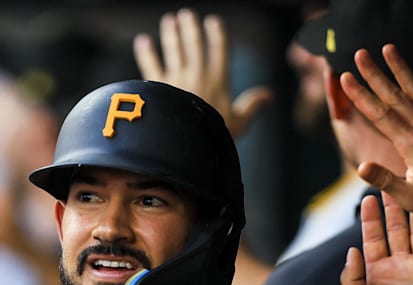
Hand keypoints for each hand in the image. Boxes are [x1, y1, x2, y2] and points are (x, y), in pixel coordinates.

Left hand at [133, 8, 272, 137]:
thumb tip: (269, 95)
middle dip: (190, 28)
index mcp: (218, 81)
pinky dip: (146, 53)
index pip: (219, 50)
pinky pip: (150, 66)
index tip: (213, 21)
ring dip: (170, 34)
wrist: (184, 143)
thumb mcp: (238, 123)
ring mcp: (175, 79)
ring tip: (169, 20)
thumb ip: (252, 105)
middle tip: (186, 13)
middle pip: (193, 45)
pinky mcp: (157, 87)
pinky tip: (142, 41)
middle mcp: (196, 75)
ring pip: (173, 51)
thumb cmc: (212, 135)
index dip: (217, 34)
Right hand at [340, 45, 412, 232]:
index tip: (346, 77)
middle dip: (375, 75)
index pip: (381, 115)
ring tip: (389, 48)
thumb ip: (385, 180)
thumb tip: (361, 167)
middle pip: (396, 97)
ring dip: (402, 69)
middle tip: (360, 54)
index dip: (361, 95)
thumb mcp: (412, 199)